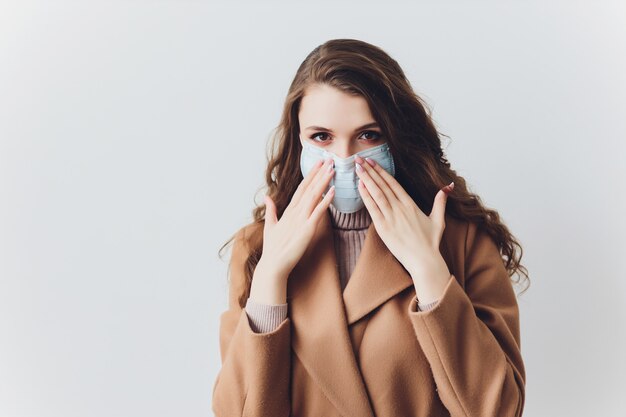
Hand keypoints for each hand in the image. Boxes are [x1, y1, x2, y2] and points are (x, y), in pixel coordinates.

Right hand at [259, 157, 335, 281]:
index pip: (301, 188)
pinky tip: (333, 191)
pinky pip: (318, 212)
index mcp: (288, 211)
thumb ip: (271, 210)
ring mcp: (301, 220)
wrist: (273, 265)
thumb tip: (267, 197)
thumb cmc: (272, 248)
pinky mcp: (307, 229)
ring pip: (314, 196)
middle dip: (319, 173)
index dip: (310, 175)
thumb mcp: (270, 226)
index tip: (318, 164)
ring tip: (332, 169)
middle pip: (309, 188)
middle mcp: (295, 212)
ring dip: (323, 181)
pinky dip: (326, 201)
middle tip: (329, 159)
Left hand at [354, 154, 453, 302]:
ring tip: (357, 167)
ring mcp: (391, 218)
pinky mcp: (384, 228)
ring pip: (377, 194)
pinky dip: (366, 196)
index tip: (372, 161)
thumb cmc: (430, 242)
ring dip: (366, 179)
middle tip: (359, 158)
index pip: (393, 183)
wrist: (424, 261)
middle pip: (383, 185)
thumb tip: (448, 187)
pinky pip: (373, 209)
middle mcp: (400, 208)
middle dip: (370, 171)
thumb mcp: (438, 219)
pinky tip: (359, 186)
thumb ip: (440, 201)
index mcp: (411, 205)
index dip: (382, 171)